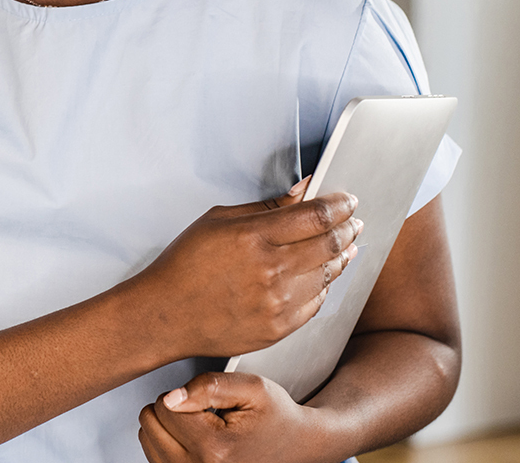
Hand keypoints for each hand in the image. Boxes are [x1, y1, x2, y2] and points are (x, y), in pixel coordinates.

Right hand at [129, 183, 361, 360]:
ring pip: (329, 273)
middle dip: (348, 227)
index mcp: (253, 236)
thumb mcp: (218, 220)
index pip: (315, 215)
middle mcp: (270, 270)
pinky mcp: (279, 328)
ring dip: (342, 255)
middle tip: (352, 220)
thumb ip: (266, 207)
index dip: (339, 204)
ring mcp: (277, 303)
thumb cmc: (186, 263)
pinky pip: (316, 302)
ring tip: (344, 244)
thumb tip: (303, 191)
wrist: (166, 314)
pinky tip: (321, 273)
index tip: (346, 200)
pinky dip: (324, 283)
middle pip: (331, 243)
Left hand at [138, 372, 324, 462]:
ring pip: (147, 437)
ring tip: (199, 425)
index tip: (208, 401)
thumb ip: (209, 385)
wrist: (294, 446)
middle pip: (150, 422)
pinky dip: (166, 441)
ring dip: (167, 425)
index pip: (164, 406)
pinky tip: (191, 439)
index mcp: (215, 448)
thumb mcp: (251, 388)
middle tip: (203, 413)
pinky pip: (152, 454)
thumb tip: (171, 397)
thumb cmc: (275, 416)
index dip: (184, 393)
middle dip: (172, 408)